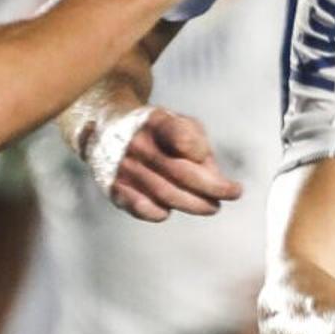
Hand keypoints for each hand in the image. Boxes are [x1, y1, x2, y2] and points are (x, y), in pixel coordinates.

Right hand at [80, 101, 241, 221]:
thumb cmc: (153, 128)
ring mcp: (124, 167)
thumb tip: (212, 175)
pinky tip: (169, 210)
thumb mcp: (176, 120)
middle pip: (181, 172)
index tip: (208, 158)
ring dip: (195, 204)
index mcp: (154, 121)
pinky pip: (142, 207)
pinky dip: (159, 213)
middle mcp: (137, 143)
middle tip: (231, 194)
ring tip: (212, 206)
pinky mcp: (114, 187)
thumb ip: (197, 141)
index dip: (200, 151)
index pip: (181, 136)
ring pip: (166, 194)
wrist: (103, 127)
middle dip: (212, 188)